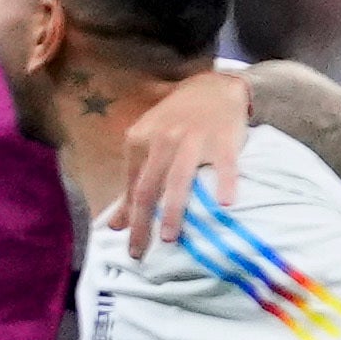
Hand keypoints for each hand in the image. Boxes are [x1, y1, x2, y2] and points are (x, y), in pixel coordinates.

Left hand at [106, 65, 254, 255]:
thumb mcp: (146, 144)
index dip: (129, 218)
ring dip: (174, 210)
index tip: (130, 247)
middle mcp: (162, 140)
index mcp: (139, 141)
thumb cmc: (175, 121)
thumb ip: (133, 182)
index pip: (133, 187)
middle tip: (141, 252)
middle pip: (149, 188)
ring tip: (171, 238)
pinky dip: (224, 183)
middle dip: (143, 223)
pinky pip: (224, 164)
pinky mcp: (223, 138)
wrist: (211, 86)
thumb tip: (116, 224)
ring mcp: (193, 139)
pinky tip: (224, 205)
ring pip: (179, 179)